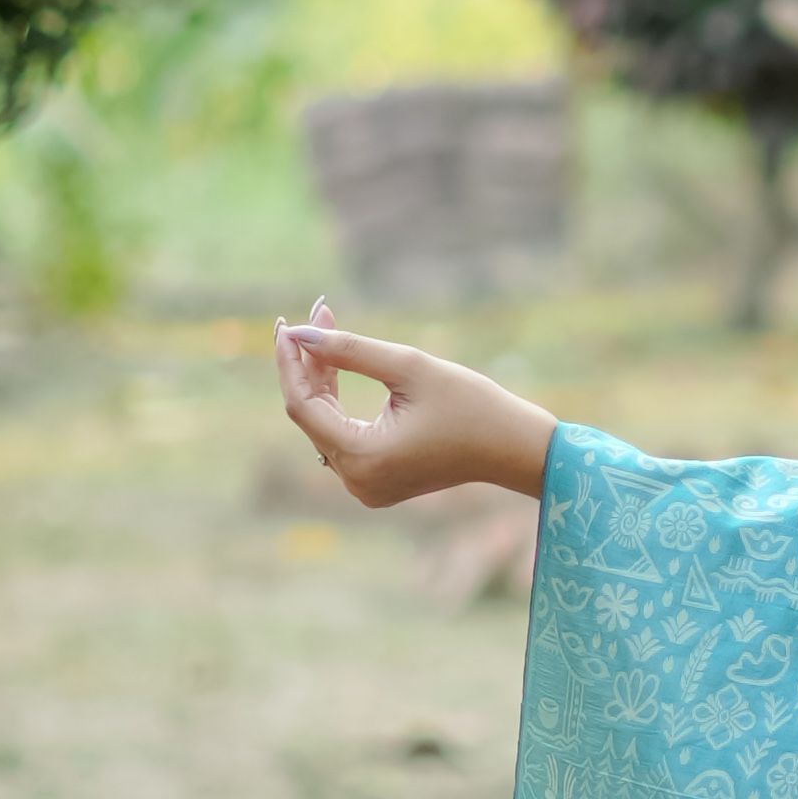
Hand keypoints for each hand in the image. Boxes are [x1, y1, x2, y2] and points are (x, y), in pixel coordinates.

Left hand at [274, 298, 555, 511]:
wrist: (511, 446)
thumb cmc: (469, 404)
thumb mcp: (408, 367)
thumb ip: (348, 349)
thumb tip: (299, 332)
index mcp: (363, 458)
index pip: (303, 406)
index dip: (290, 362)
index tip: (286, 324)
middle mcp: (355, 480)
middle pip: (311, 414)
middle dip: (308, 363)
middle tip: (317, 313)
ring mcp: (364, 485)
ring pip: (323, 424)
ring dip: (322, 378)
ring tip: (327, 326)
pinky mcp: (374, 481)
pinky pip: (341, 435)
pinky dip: (338, 401)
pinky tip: (335, 364)